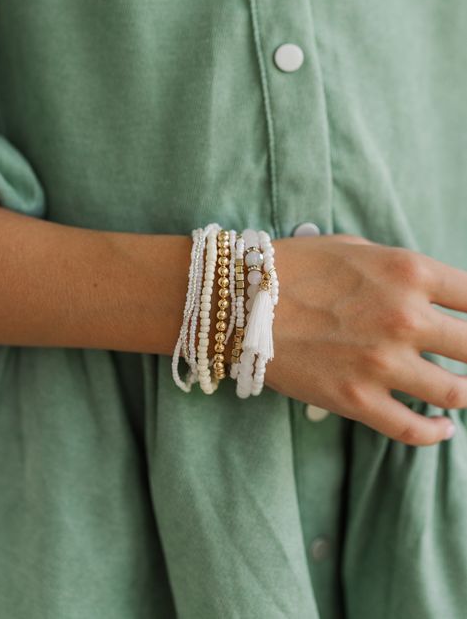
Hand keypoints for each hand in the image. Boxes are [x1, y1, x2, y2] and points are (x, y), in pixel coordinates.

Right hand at [268, 233, 466, 445]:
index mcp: (408, 272)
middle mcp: (405, 318)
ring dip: (465, 393)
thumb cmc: (295, 266)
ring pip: (456, 392)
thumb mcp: (355, 248)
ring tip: (461, 391)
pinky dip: (436, 433)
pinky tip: (443, 428)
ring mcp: (382, 363)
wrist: (238, 301)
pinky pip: (413, 429)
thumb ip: (400, 270)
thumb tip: (431, 293)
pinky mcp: (356, 400)